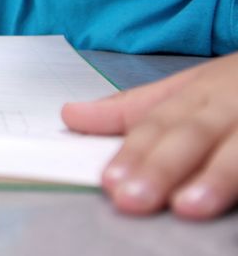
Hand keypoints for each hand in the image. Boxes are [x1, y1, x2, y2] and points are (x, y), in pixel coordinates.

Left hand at [62, 54, 237, 218]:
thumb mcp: (188, 89)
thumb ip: (132, 109)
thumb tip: (71, 116)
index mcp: (202, 92)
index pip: (161, 123)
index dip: (135, 151)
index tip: (110, 179)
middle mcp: (232, 105)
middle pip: (195, 134)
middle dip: (163, 166)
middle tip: (133, 198)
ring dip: (217, 177)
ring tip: (188, 206)